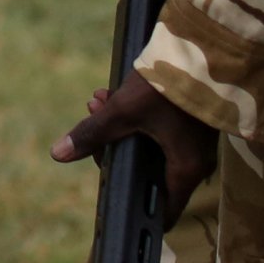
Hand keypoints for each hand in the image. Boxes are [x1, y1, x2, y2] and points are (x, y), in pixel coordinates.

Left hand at [50, 71, 218, 224]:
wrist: (205, 51)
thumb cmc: (170, 86)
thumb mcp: (124, 111)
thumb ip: (92, 133)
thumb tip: (58, 154)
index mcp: (185, 171)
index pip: (162, 210)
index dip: (134, 204)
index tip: (109, 185)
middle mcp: (196, 163)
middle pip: (145, 172)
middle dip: (112, 146)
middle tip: (94, 118)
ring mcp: (195, 144)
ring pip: (148, 146)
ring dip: (119, 126)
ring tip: (97, 100)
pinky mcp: (191, 124)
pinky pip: (159, 131)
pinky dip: (135, 117)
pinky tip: (111, 95)